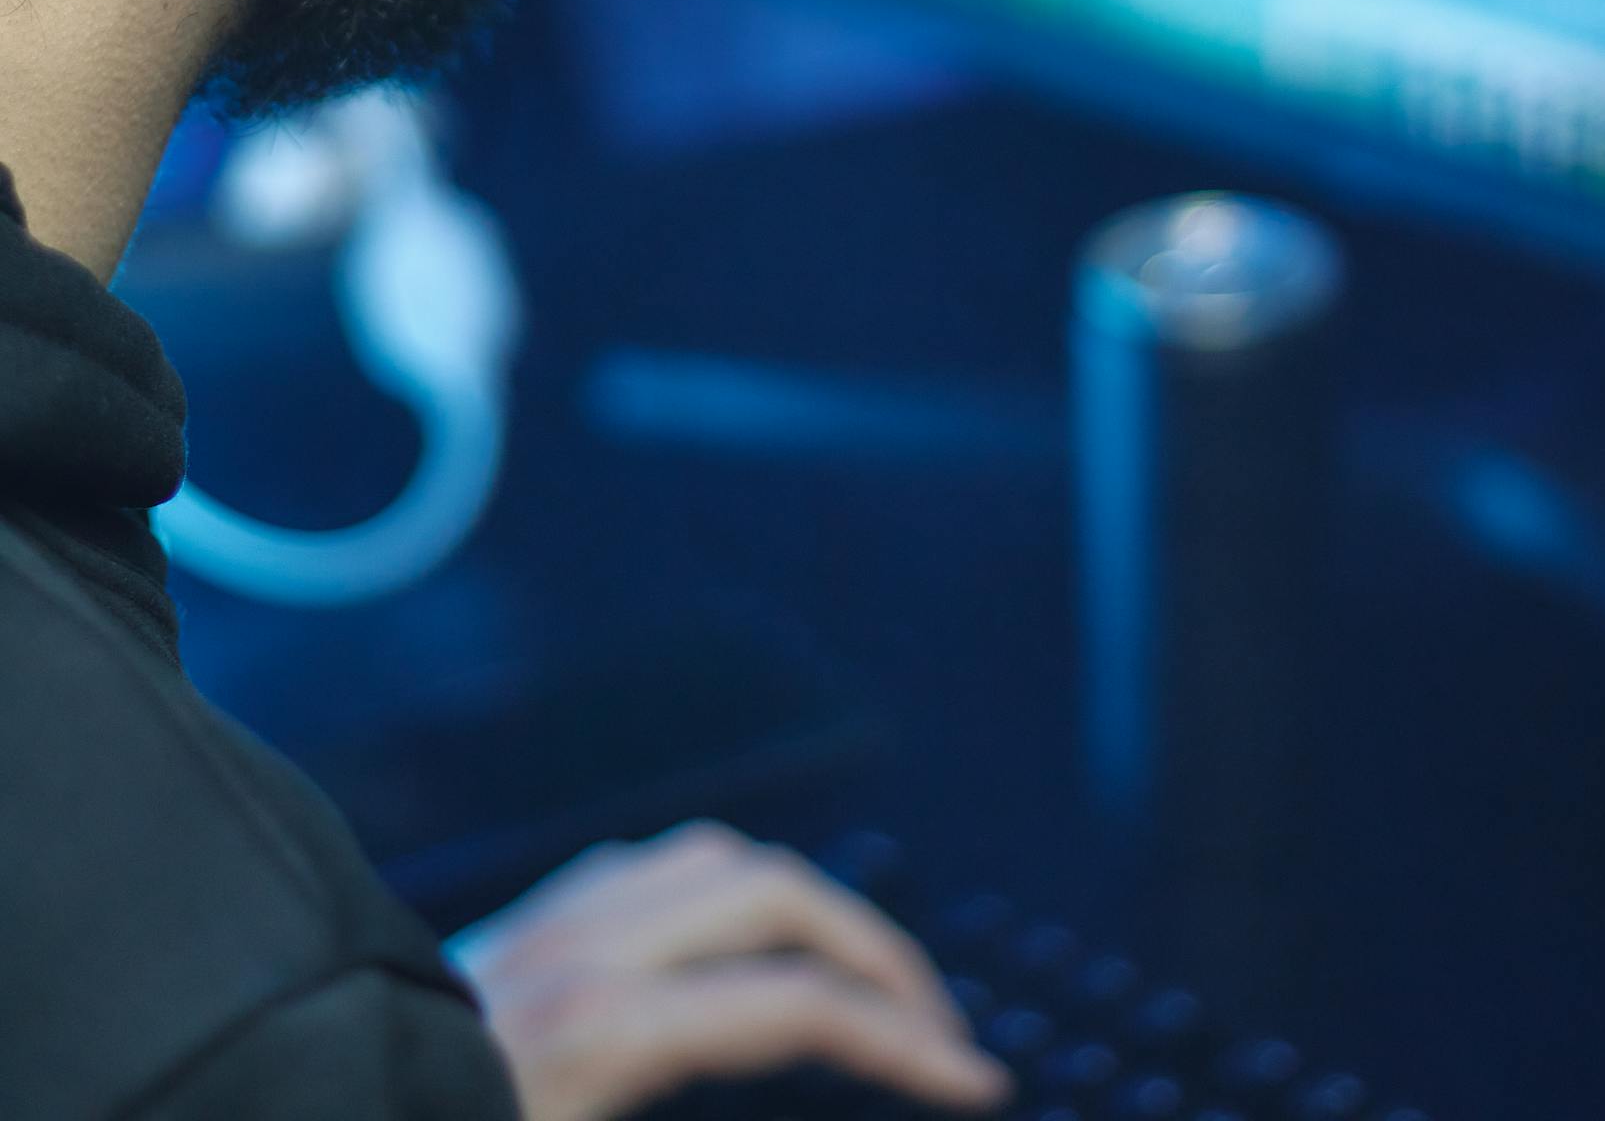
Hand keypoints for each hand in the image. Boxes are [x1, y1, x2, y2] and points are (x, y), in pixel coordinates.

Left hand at [446, 819, 1011, 1120]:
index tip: (974, 1083)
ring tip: (865, 986)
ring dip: (809, 906)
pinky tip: (749, 952)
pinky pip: (653, 872)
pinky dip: (731, 896)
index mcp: (599, 1029)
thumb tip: (798, 1044)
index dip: (902, 1037)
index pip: (795, 1000)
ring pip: (717, 859)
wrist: (280, 1116)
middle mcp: (578, 950)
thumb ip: (697, 1116)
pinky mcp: (520, 929)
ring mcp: (545, 925)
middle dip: (877, 950)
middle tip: (937, 1031)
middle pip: (773, 891)